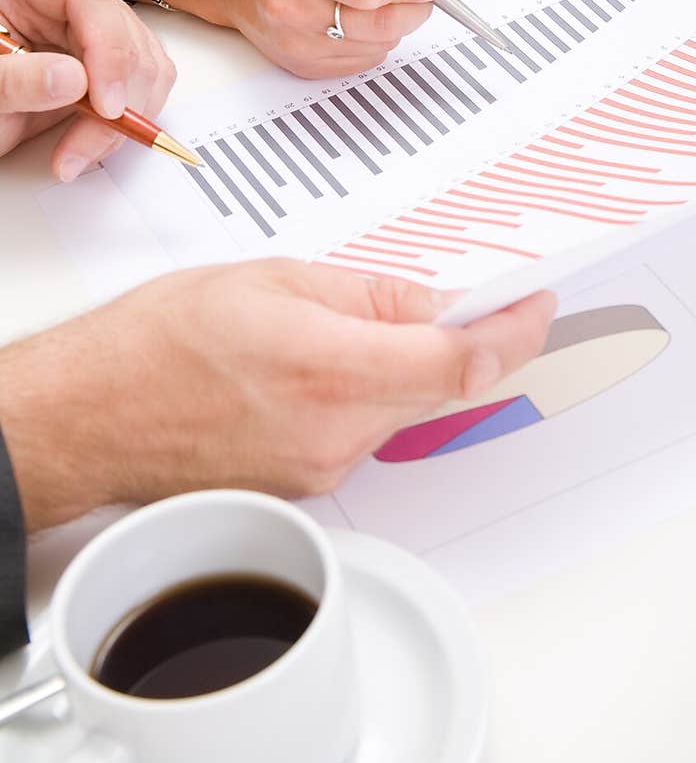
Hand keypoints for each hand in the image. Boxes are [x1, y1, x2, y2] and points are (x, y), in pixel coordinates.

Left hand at [0, 0, 174, 178]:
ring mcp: (91, 31)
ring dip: (124, 120)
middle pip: (125, 36)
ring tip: (75, 153)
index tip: (105, 105)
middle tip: (79, 149)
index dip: (108, 51)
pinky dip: (126, 124)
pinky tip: (89, 143)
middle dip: (116, 100)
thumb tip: (74, 79)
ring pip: (145, 66)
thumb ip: (15, 80)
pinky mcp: (106, 64)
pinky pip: (143, 87)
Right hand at [0, 261, 555, 530]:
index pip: (463, 361)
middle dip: (459, 339)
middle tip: (460, 297)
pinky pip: (362, 430)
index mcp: (331, 367)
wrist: (91, 414)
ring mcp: (322, 466)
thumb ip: (371, 294)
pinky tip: (314, 364)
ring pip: (401, 406)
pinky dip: (363, 392)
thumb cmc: (159, 341)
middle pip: (441, 385)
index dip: (516, 332)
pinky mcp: (306, 483)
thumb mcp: (274, 278)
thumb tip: (437, 302)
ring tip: (337, 325)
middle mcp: (335, 430)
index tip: (536, 305)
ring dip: (401, 364)